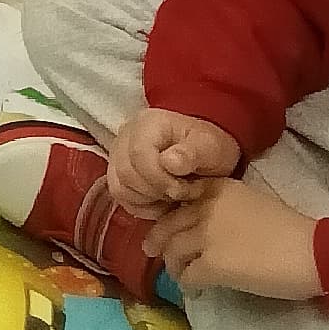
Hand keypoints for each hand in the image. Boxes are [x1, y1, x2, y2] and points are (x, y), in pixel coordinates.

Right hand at [106, 106, 240, 214]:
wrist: (207, 156)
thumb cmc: (210, 149)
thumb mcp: (211, 148)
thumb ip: (192, 153)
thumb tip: (169, 162)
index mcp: (148, 123)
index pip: (138, 154)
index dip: (159, 178)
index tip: (184, 188)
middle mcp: (126, 136)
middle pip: (127, 173)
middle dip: (158, 190)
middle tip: (184, 192)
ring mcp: (118, 155)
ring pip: (121, 188)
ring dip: (151, 199)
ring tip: (175, 195)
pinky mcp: (117, 174)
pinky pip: (122, 198)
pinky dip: (143, 206)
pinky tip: (163, 200)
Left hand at [149, 176, 323, 299]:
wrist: (313, 251)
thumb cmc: (291, 230)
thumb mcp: (251, 204)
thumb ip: (223, 210)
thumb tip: (203, 228)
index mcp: (218, 188)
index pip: (178, 197)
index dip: (168, 214)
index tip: (166, 225)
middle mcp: (205, 207)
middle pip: (168, 226)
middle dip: (159, 241)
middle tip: (152, 250)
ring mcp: (205, 236)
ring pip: (172, 253)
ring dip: (175, 266)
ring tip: (182, 275)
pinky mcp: (211, 264)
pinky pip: (187, 276)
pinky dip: (189, 284)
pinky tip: (197, 289)